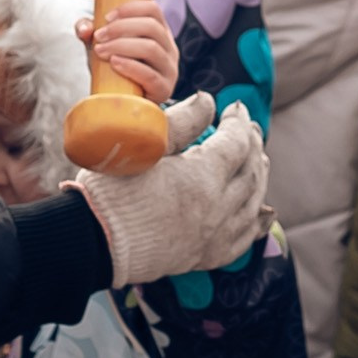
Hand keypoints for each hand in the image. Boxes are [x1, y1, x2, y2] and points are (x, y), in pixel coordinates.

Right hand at [75, 94, 271, 287]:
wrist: (92, 243)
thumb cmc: (111, 190)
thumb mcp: (143, 146)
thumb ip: (180, 121)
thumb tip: (207, 101)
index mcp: (202, 177)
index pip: (236, 143)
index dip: (238, 122)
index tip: (233, 108)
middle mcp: (216, 207)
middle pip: (251, 171)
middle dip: (253, 145)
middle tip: (248, 128)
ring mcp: (213, 235)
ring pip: (253, 203)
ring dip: (259, 178)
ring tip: (258, 160)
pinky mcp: (204, 256)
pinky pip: (244, 238)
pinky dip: (258, 222)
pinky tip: (265, 212)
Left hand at [80, 0, 179, 100]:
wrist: (124, 106)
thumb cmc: (114, 72)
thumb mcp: (102, 47)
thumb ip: (90, 33)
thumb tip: (84, 29)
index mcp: (159, 33)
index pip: (153, 10)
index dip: (130, 8)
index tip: (107, 17)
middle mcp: (169, 49)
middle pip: (152, 27)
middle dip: (121, 28)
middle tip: (98, 36)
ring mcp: (170, 70)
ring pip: (152, 49)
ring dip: (122, 46)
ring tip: (100, 51)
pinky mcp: (164, 90)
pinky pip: (151, 75)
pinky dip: (131, 67)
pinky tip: (114, 63)